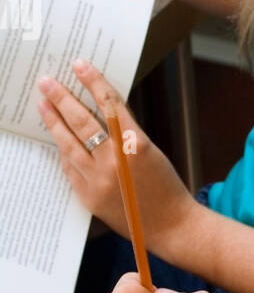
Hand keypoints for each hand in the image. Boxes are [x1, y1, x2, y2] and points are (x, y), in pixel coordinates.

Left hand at [37, 59, 196, 255]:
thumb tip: (99, 111)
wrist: (172, 226)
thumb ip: (125, 132)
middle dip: (62, 98)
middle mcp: (114, 161)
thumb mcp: (150, 150)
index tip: (80, 65)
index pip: (108, 104)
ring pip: (69, 145)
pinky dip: (65, 153)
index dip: (93, 82)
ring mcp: (99, 181)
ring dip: (54, 123)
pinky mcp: (89, 197)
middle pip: (82, 122)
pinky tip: (59, 140)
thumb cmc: (167, 187)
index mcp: (135, 144)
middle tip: (47, 82)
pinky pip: (71, 169)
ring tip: (43, 105)